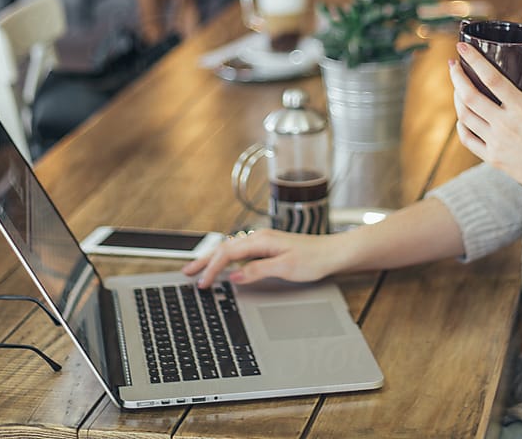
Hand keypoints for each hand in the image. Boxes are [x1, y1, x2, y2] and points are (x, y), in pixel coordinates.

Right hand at [182, 229, 348, 288]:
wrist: (334, 252)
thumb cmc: (315, 259)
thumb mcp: (286, 268)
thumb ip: (258, 271)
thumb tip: (235, 276)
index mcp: (261, 240)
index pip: (227, 254)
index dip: (212, 268)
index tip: (202, 282)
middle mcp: (260, 237)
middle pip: (224, 248)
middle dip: (204, 260)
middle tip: (187, 272)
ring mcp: (264, 242)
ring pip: (231, 249)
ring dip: (213, 259)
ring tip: (199, 269)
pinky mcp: (269, 247)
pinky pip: (240, 251)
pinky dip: (226, 259)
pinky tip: (224, 265)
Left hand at [449, 43, 521, 195]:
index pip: (492, 78)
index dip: (474, 60)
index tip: (462, 46)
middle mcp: (506, 125)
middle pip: (470, 95)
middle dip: (457, 76)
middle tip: (453, 64)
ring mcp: (496, 143)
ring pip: (464, 116)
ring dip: (456, 97)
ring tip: (457, 86)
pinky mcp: (492, 158)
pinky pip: (467, 139)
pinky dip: (460, 125)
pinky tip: (462, 116)